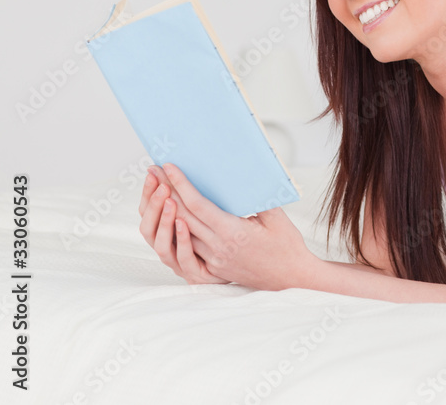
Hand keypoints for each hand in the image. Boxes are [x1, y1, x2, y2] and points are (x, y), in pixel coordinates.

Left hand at [139, 163, 316, 289]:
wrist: (290, 278)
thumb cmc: (287, 246)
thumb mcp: (277, 217)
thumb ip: (258, 198)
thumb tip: (245, 177)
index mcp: (234, 232)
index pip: (198, 205)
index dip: (181, 184)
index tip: (170, 167)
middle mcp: (219, 247)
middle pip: (183, 215)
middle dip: (167, 191)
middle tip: (155, 171)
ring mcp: (214, 260)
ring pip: (182, 232)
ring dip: (168, 209)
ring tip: (158, 189)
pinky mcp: (213, 268)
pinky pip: (190, 247)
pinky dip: (178, 229)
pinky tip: (172, 216)